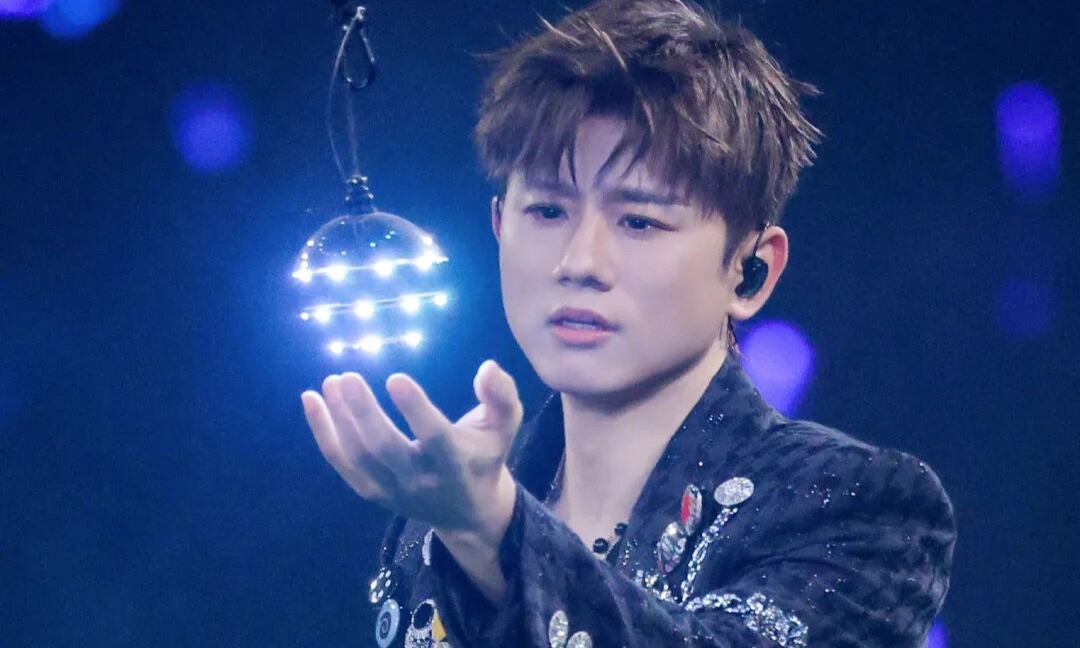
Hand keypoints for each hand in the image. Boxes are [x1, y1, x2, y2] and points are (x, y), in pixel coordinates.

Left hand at [301, 360, 523, 543]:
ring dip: (340, 418)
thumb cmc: (484, 456)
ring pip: (358, 455)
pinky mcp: (371, 492)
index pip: (434, 437)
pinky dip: (322, 432)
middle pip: (385, 448)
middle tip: (348, 377)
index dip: (415, 409)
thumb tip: (486, 367)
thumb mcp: (504, 426)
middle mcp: (421, 479)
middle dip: (363, 413)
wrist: (468, 512)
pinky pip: (341, 462)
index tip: (396, 378)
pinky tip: (311, 399)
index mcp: (455, 462)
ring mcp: (391, 489)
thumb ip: (502, 395)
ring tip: (332, 381)